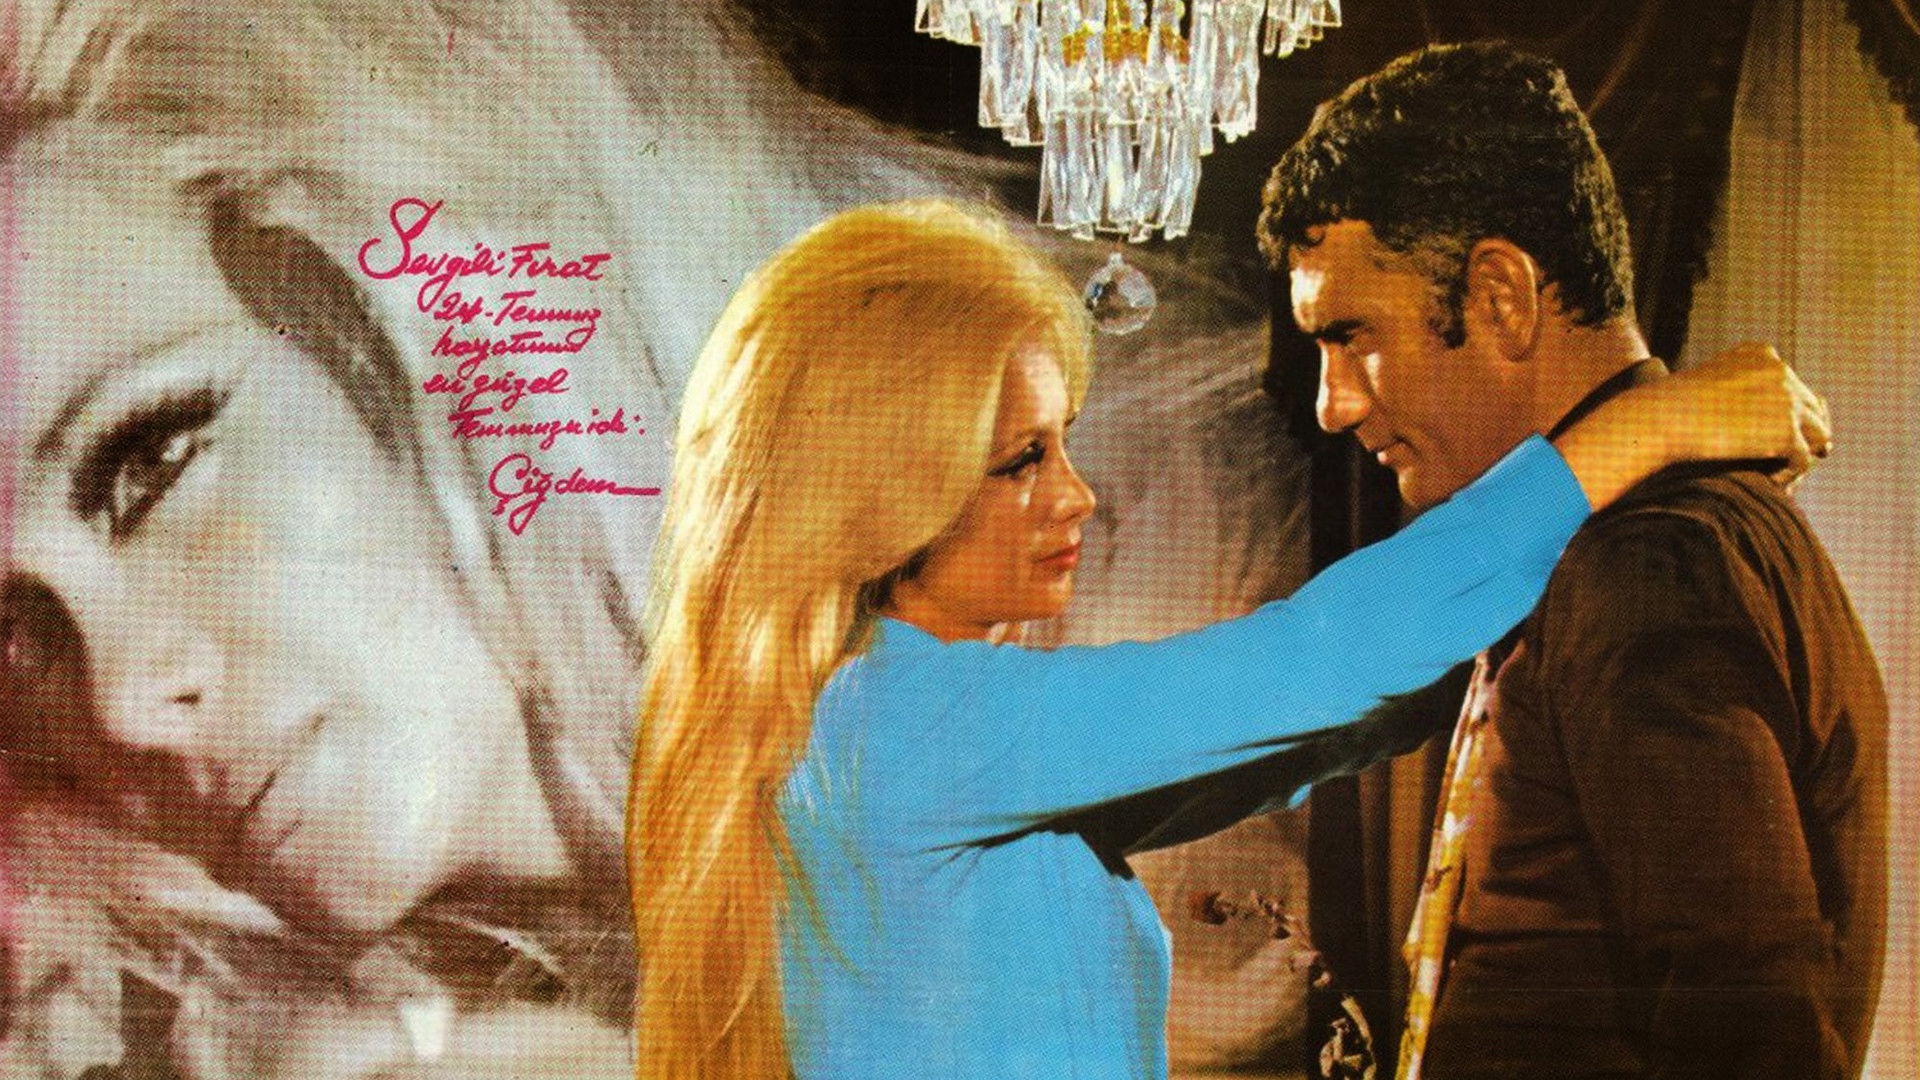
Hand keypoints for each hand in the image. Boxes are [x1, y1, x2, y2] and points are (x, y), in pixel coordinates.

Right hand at [1663, 342, 1831, 486]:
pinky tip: (1770, 483)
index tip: (1773, 432)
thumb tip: (1758, 413)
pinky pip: (1802, 459)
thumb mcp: (1709, 381)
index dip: (1787, 410)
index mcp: (1763, 354)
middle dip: (1804, 432)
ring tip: (1784, 471)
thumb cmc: (1672, 405)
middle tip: (1792, 457)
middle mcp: (1781, 372)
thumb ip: (1738, 386)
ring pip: (1817, 433)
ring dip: (1803, 453)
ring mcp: (1787, 401)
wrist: (1660, 419)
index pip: (1792, 384)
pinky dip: (1789, 474)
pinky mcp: (1786, 432)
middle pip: (1811, 407)